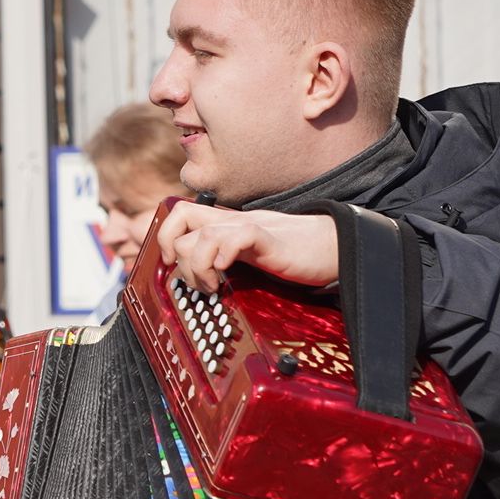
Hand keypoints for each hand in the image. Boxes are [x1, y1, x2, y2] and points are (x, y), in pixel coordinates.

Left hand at [156, 201, 338, 292]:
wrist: (334, 247)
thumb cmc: (294, 255)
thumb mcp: (249, 256)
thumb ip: (224, 257)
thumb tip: (197, 278)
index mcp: (226, 225)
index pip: (180, 213)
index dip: (166, 237)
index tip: (173, 265)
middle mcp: (233, 221)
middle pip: (182, 218)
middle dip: (179, 257)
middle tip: (199, 282)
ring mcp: (250, 227)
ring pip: (202, 233)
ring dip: (198, 265)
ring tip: (214, 285)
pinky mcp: (269, 238)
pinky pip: (236, 237)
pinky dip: (223, 255)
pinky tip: (229, 271)